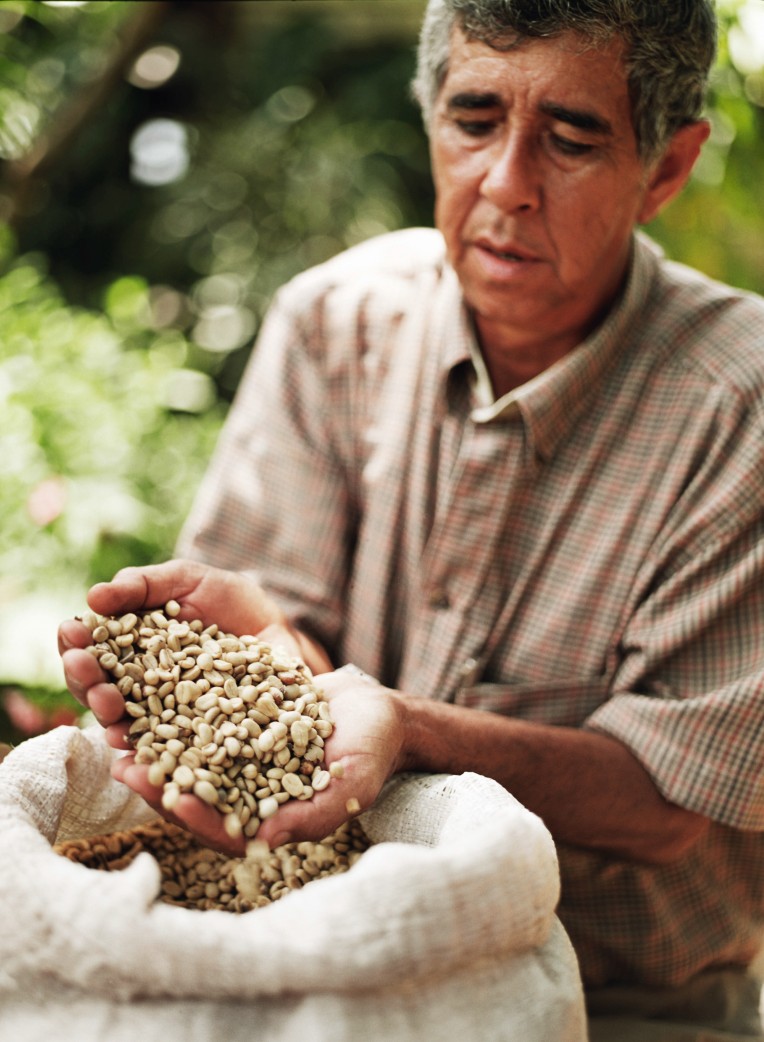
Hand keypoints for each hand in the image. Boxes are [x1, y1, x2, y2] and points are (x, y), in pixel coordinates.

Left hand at [102, 666, 405, 856]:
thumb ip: (314, 813)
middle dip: (158, 782)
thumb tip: (266, 842)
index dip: (196, 816)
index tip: (172, 800)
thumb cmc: (371, 751)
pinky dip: (172, 706)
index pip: (222, 827)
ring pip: (186, 756)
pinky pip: (197, 717)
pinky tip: (148, 685)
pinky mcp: (231, 722)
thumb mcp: (352, 782)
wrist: (376, 708)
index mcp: (267, 820)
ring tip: (123, 728)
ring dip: (154, 746)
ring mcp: (234, 757)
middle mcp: (242, 792)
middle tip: (125, 766)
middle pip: (192, 793)